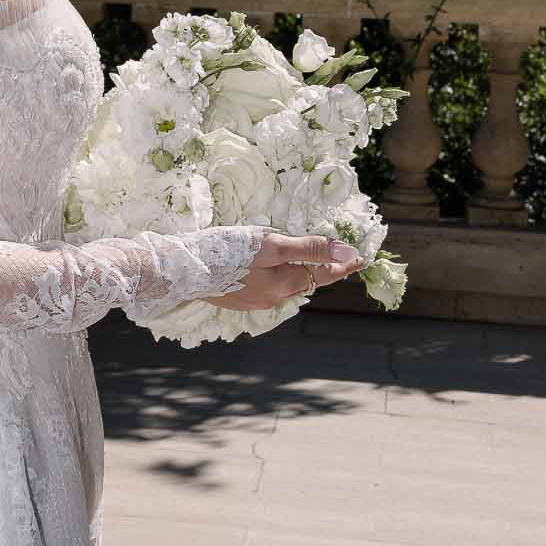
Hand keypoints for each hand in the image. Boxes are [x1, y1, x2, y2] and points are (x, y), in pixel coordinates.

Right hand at [210, 231, 363, 311]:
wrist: (184, 270)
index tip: (361, 259)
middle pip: (306, 281)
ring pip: (286, 286)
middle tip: (337, 258)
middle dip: (321, 270)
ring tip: (307, 263)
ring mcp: (254, 300)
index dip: (343, 264)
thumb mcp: (272, 245)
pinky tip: (271, 271)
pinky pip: (266, 288)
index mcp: (286, 283)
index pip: (325, 273)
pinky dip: (277, 278)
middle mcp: (274, 297)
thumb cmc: (229, 251)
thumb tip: (348, 252)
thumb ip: (310, 249)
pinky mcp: (238, 298)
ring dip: (299, 274)